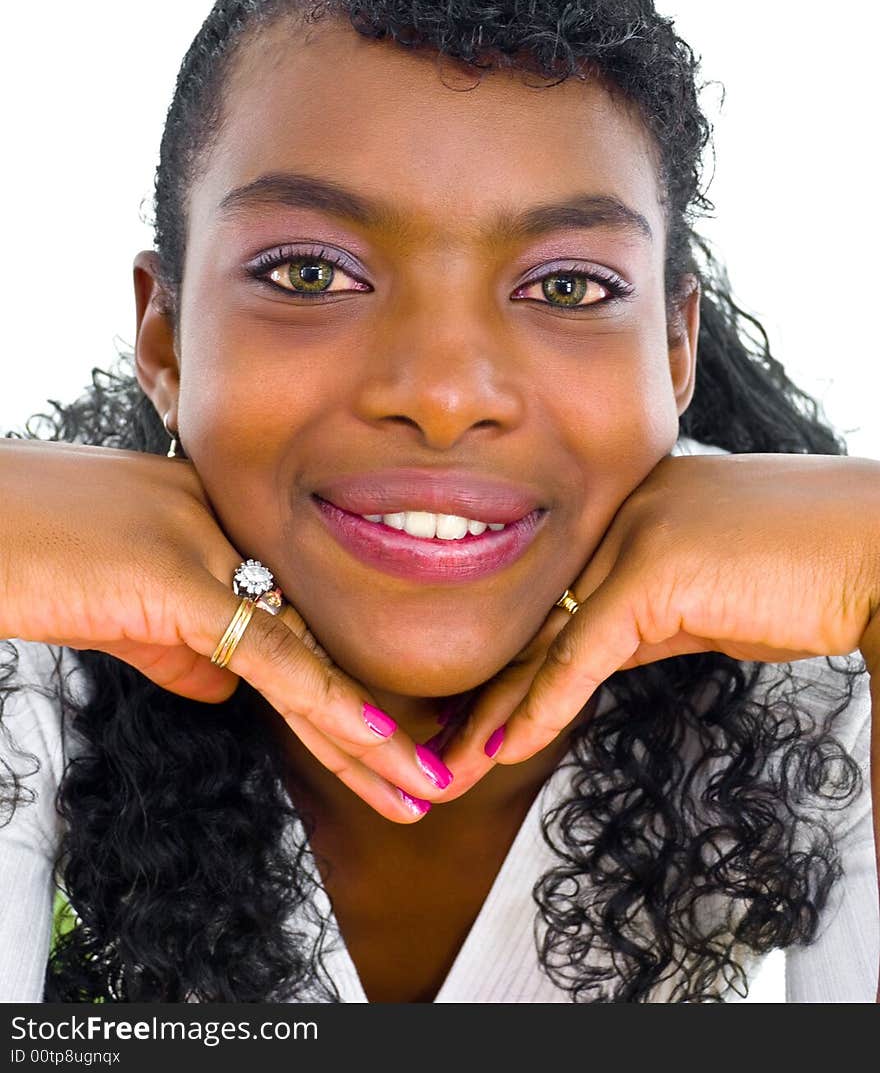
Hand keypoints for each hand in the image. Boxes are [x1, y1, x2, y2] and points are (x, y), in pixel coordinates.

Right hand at [0, 438, 450, 822]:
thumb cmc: (22, 555)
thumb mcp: (113, 605)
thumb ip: (173, 643)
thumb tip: (226, 691)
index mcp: (216, 528)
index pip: (296, 619)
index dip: (344, 684)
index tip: (389, 738)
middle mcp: (227, 531)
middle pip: (317, 640)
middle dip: (374, 720)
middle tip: (430, 775)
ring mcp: (207, 550)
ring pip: (306, 655)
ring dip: (368, 736)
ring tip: (422, 788)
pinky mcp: (178, 579)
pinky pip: (265, 653)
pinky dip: (323, 700)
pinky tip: (373, 740)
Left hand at [439, 452, 879, 787]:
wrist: (877, 551)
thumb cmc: (810, 574)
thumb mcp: (709, 597)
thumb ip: (649, 616)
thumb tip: (599, 656)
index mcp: (630, 505)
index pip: (554, 593)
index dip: (511, 657)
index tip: (474, 709)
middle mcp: (619, 508)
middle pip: (535, 613)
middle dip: (484, 687)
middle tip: (433, 745)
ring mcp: (633, 530)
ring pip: (545, 635)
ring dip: (494, 710)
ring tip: (446, 766)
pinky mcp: (653, 567)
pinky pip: (584, 650)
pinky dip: (543, 704)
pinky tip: (505, 748)